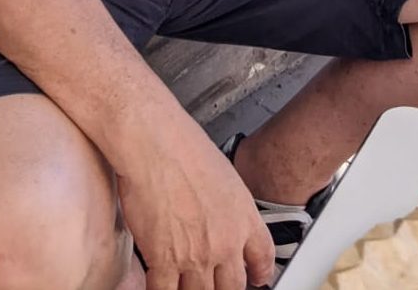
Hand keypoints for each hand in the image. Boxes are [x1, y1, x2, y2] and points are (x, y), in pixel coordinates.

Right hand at [115, 118, 275, 289]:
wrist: (155, 143)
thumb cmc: (182, 146)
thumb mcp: (223, 174)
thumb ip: (228, 204)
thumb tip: (219, 215)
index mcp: (243, 217)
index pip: (262, 258)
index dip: (259, 274)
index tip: (255, 279)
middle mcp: (225, 241)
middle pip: (232, 287)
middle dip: (222, 289)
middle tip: (212, 283)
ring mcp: (196, 255)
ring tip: (183, 284)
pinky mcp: (164, 259)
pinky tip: (158, 286)